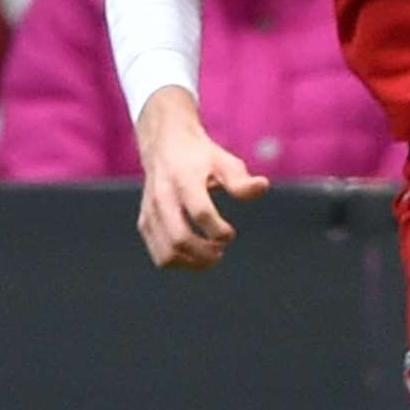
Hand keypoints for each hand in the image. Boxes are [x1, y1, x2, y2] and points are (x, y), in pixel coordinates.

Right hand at [134, 86, 269, 270]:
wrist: (165, 145)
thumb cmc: (201, 156)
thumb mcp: (224, 161)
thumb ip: (241, 180)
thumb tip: (264, 187)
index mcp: (184, 180)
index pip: (200, 213)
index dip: (219, 230)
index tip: (230, 234)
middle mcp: (163, 197)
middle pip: (180, 238)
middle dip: (204, 254)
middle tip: (220, 252)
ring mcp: (151, 212)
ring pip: (166, 254)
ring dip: (191, 263)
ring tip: (210, 257)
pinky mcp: (145, 223)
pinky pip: (159, 254)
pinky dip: (179, 262)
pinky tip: (196, 255)